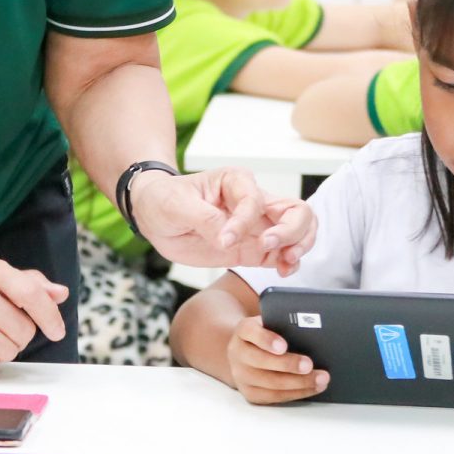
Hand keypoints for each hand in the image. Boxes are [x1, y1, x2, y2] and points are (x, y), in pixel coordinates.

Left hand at [131, 167, 314, 273]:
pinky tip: (282, 271)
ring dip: (299, 246)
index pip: (255, 201)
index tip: (224, 240)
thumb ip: (204, 219)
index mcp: (236, 182)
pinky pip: (282, 253)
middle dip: (292, 231)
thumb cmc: (165, 199)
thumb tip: (228, 238)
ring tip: (285, 263)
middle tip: (271, 247)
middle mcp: (253, 201)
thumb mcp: (176, 205)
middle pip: (295, 210)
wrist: (154, 215)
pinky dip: (290, 262)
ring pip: (298, 230)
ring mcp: (256, 226)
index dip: (243, 223)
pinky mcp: (252, 248)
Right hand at [226, 314, 329, 403]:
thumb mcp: (270, 323)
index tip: (283, 346)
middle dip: (288, 365)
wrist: (246, 352)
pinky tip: (313, 388)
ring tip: (320, 379)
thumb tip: (310, 332)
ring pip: (270, 383)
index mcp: (243, 330)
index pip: (250, 332)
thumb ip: (284, 324)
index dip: (267, 340)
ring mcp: (241, 376)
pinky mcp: (250, 393)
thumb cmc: (267, 334)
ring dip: (299, 383)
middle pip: (261, 361)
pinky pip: (274, 397)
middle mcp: (237, 353)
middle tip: (309, 365)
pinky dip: (296, 393)